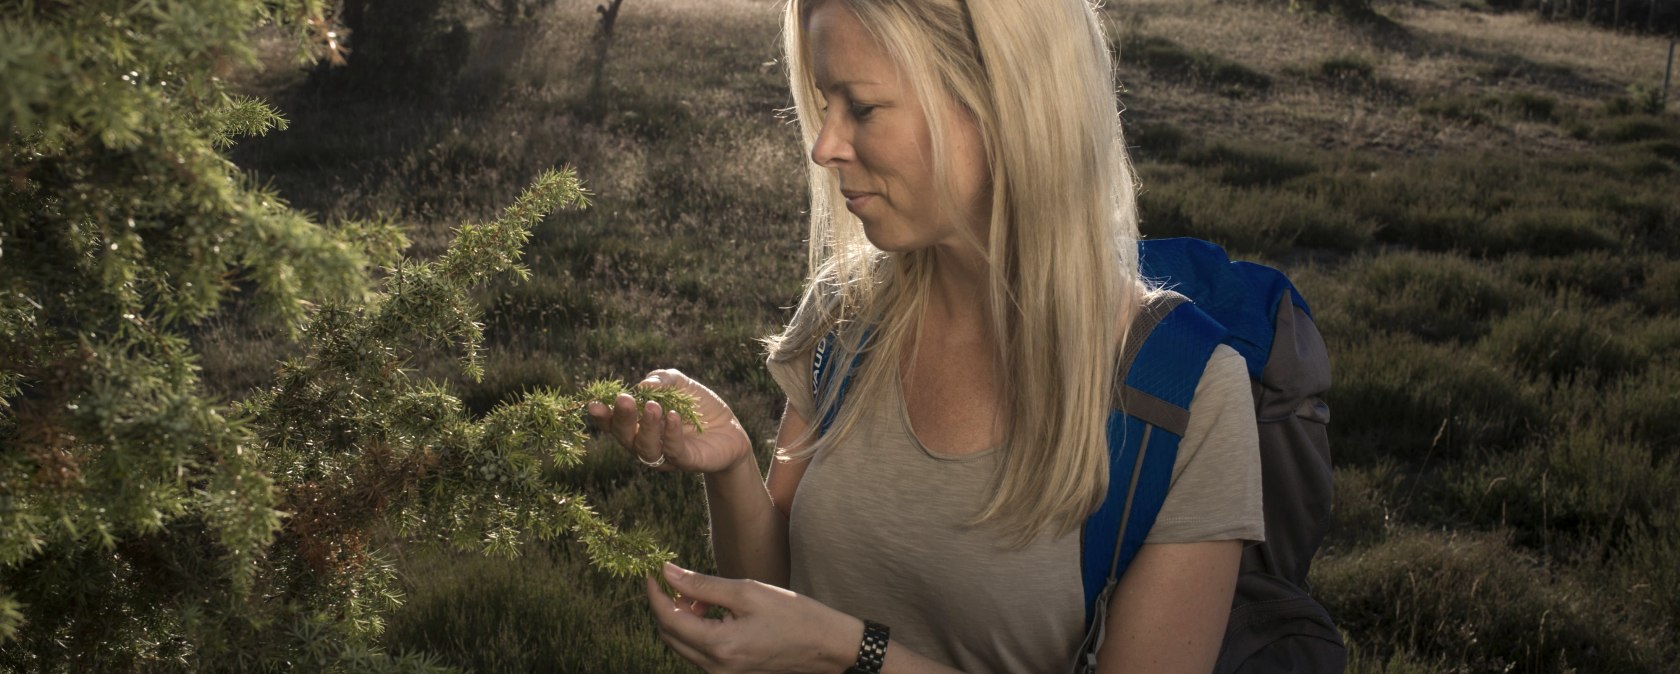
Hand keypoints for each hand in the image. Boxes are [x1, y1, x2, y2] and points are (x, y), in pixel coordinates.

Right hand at [587, 369, 751, 473]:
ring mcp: (664, 455)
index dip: (602, 416)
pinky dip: (671, 434)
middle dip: (622, 418)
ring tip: (653, 407)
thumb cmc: (699, 407)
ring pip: (646, 447)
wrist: (730, 429)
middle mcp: (645, 443)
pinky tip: (673, 416)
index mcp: (638, 425)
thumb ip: (661, 380)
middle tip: (623, 400)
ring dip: (647, 426)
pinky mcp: (686, 461)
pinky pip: (673, 451)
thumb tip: (643, 385)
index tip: (593, 404)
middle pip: (625, 436)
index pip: (613, 423)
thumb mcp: (680, 385)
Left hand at [647, 563, 859, 673]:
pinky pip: (700, 652)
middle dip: (667, 606)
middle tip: (678, 580)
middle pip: (670, 636)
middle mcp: (716, 668)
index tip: (653, 571)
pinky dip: (697, 631)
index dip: (655, 593)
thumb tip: (668, 572)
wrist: (826, 646)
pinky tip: (714, 613)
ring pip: (683, 645)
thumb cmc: (793, 614)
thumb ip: (703, 585)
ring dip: (682, 619)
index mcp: (719, 646)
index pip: (668, 619)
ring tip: (702, 596)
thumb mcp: (747, 592)